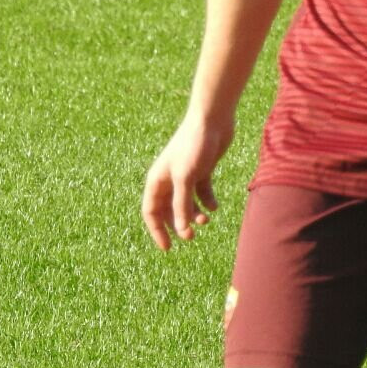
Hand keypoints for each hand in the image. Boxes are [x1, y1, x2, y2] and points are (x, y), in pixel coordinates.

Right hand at [141, 115, 233, 249]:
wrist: (213, 119)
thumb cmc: (194, 146)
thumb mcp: (186, 178)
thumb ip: (182, 206)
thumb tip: (181, 232)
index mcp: (157, 179)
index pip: (151, 212)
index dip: (157, 231)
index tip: (168, 248)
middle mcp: (169, 178)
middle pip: (168, 210)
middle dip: (177, 225)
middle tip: (191, 238)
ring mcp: (186, 174)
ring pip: (186, 203)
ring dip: (194, 215)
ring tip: (206, 220)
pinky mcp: (202, 170)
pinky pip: (201, 192)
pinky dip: (207, 201)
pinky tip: (215, 207)